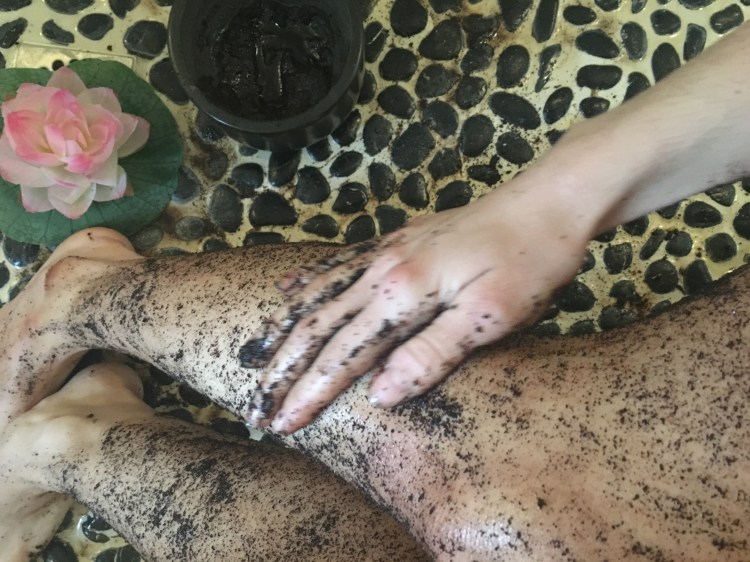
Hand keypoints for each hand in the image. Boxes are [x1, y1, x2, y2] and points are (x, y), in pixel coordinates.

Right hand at [240, 181, 590, 433]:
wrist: (549, 199)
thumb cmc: (529, 261)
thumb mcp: (490, 317)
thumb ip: (431, 354)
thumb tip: (378, 394)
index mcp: (402, 295)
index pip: (341, 356)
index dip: (308, 393)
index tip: (279, 424)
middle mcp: (382, 270)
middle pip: (316, 326)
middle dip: (282, 370)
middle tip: (254, 407)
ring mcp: (386, 251)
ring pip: (318, 295)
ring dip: (285, 332)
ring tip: (258, 359)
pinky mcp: (397, 240)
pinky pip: (338, 265)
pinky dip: (307, 284)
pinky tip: (289, 292)